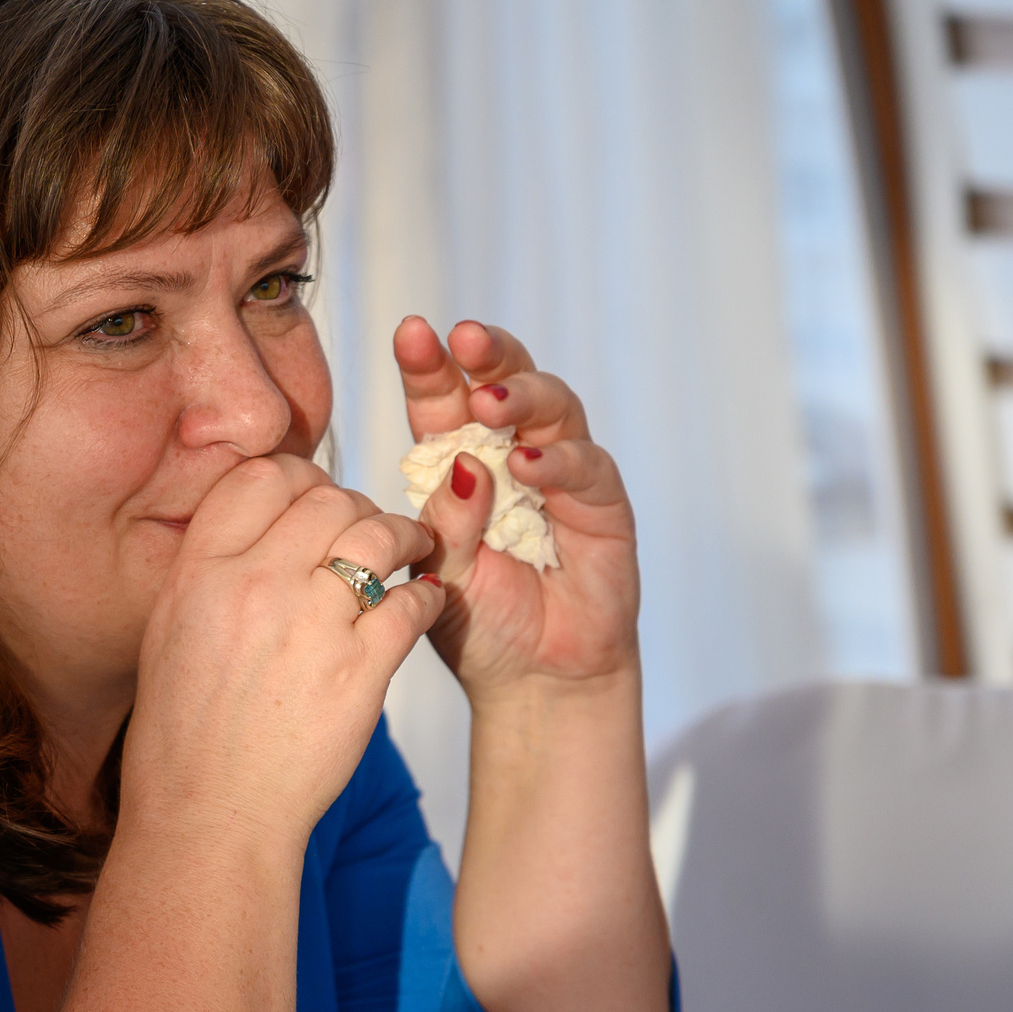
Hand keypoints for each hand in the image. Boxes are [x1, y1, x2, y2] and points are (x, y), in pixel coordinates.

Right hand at [122, 456, 443, 843]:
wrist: (210, 815)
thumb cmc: (186, 737)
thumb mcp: (170, 634)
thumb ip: (212, 572)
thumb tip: (258, 530)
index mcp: (200, 572)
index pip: (262, 476)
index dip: (300, 476)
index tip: (317, 499)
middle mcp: (254, 585)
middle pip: (327, 497)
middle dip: (357, 504)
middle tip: (370, 527)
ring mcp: (311, 624)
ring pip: (377, 534)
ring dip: (405, 535)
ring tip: (414, 548)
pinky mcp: (361, 669)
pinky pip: (412, 601)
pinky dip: (426, 595)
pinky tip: (422, 603)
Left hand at [396, 317, 637, 699]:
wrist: (532, 679)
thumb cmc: (478, 621)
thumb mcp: (439, 575)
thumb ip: (444, 523)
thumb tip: (461, 466)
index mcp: (458, 461)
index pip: (442, 402)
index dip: (428, 366)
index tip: (410, 332)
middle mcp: (512, 453)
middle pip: (504, 381)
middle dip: (485, 355)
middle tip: (463, 338)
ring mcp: (562, 472)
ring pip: (553, 408)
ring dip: (522, 396)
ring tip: (489, 402)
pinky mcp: (603, 504)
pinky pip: (586, 467)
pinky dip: (556, 461)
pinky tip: (527, 464)